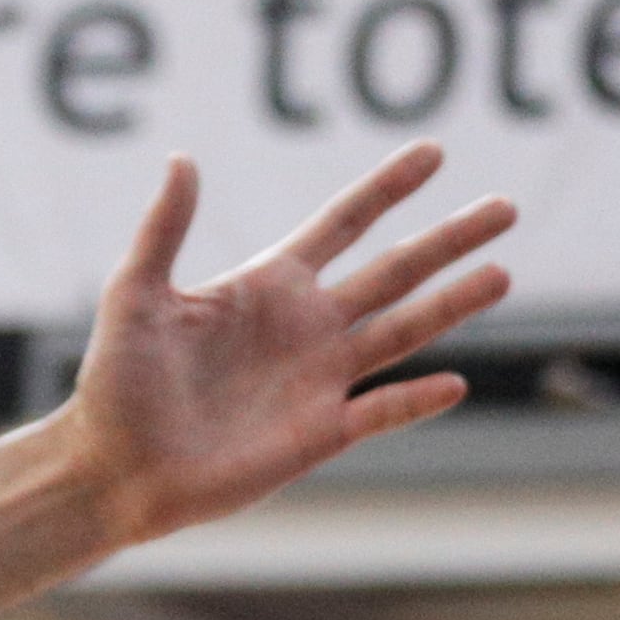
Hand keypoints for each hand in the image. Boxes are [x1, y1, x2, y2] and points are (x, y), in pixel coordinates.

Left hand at [57, 144, 512, 546]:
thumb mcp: (134, 296)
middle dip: (448, 239)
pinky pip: (382, 411)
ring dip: (452, 305)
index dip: (386, 188)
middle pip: (394, 271)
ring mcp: (319, 379)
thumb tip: (182, 158)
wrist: (113, 468)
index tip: (432, 151)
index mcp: (266, 287)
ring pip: (403, 332)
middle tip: (506, 205)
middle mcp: (305, 326)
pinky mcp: (321, 433)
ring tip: (501, 273)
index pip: (341, 224)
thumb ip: (164, 231)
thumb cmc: (116, 383)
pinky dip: (417, 399)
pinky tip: (454, 383)